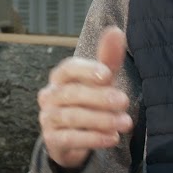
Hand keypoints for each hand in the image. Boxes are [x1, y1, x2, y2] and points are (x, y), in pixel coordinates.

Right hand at [37, 27, 133, 169]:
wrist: (70, 139)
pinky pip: (71, 139)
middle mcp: (49, 96)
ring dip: (101, 120)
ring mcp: (48, 118)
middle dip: (99, 98)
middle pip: (71, 94)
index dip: (86, 70)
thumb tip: (115, 31)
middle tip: (124, 101)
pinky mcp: (52, 140)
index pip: (68, 68)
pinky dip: (93, 139)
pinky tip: (112, 138)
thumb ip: (108, 58)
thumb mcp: (100, 81)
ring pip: (72, 117)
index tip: (108, 75)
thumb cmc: (88, 101)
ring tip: (125, 123)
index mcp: (60, 77)